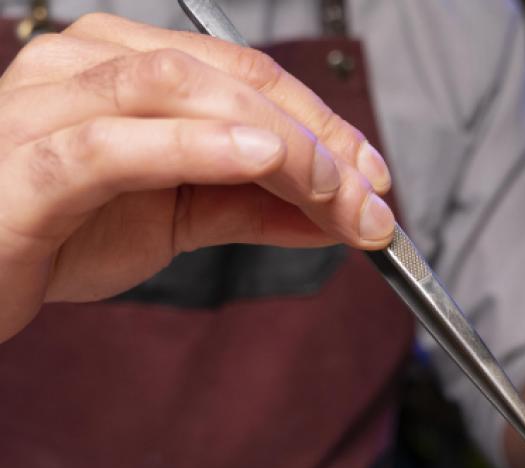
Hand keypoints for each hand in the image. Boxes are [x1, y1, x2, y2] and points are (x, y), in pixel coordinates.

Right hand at [0, 13, 396, 341]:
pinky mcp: (27, 167)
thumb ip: (253, 206)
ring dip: (272, 139)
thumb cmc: (59, 232)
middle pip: (224, 75)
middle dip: (313, 137)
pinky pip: (112, 144)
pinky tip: (256, 162)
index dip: (323, 121)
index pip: (245, 72)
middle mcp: (84, 66)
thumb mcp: (177, 215)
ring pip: (176, 90)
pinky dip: (191, 147)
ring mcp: (46, 106)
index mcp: (123, 64)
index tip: (376, 176)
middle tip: (369, 197)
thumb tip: (340, 213)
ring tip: (329, 185)